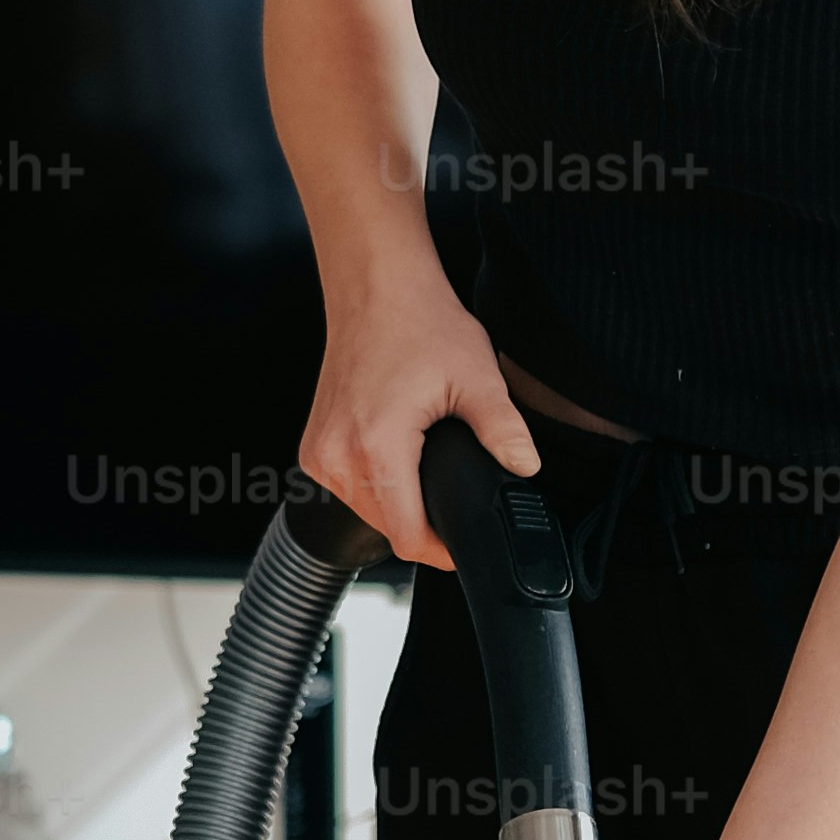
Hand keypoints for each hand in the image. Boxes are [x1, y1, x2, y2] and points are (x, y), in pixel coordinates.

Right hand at [298, 277, 540, 568]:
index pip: (407, 537)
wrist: (374, 288)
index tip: (466, 544)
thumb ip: (504, 430)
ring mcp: (319, 453)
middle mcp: (337, 457)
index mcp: (376, 447)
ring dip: (398, 508)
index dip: (442, 551)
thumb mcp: (476, 376)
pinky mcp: (313, 447)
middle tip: (458, 500)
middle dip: (424, 525)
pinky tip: (398, 466)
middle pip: (388, 530)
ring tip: (428, 477)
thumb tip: (527, 469)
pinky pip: (348, 490)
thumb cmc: (419, 322)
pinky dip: (375, 488)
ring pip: (366, 513)